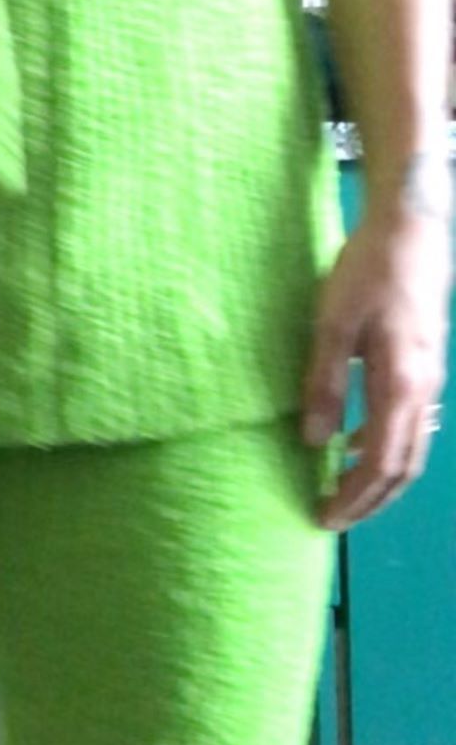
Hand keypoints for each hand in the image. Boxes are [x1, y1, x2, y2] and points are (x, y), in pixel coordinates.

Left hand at [302, 209, 450, 529]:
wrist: (412, 227)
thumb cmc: (369, 270)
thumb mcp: (333, 325)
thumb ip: (323, 383)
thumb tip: (314, 440)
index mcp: (400, 387)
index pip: (381, 465)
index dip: (354, 498)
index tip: (324, 517)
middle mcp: (423, 391)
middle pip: (403, 467)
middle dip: (369, 500)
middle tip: (331, 517)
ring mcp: (430, 379)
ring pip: (411, 448)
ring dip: (379, 476)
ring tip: (342, 488)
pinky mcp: (426, 363)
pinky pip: (411, 423)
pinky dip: (386, 444)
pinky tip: (355, 439)